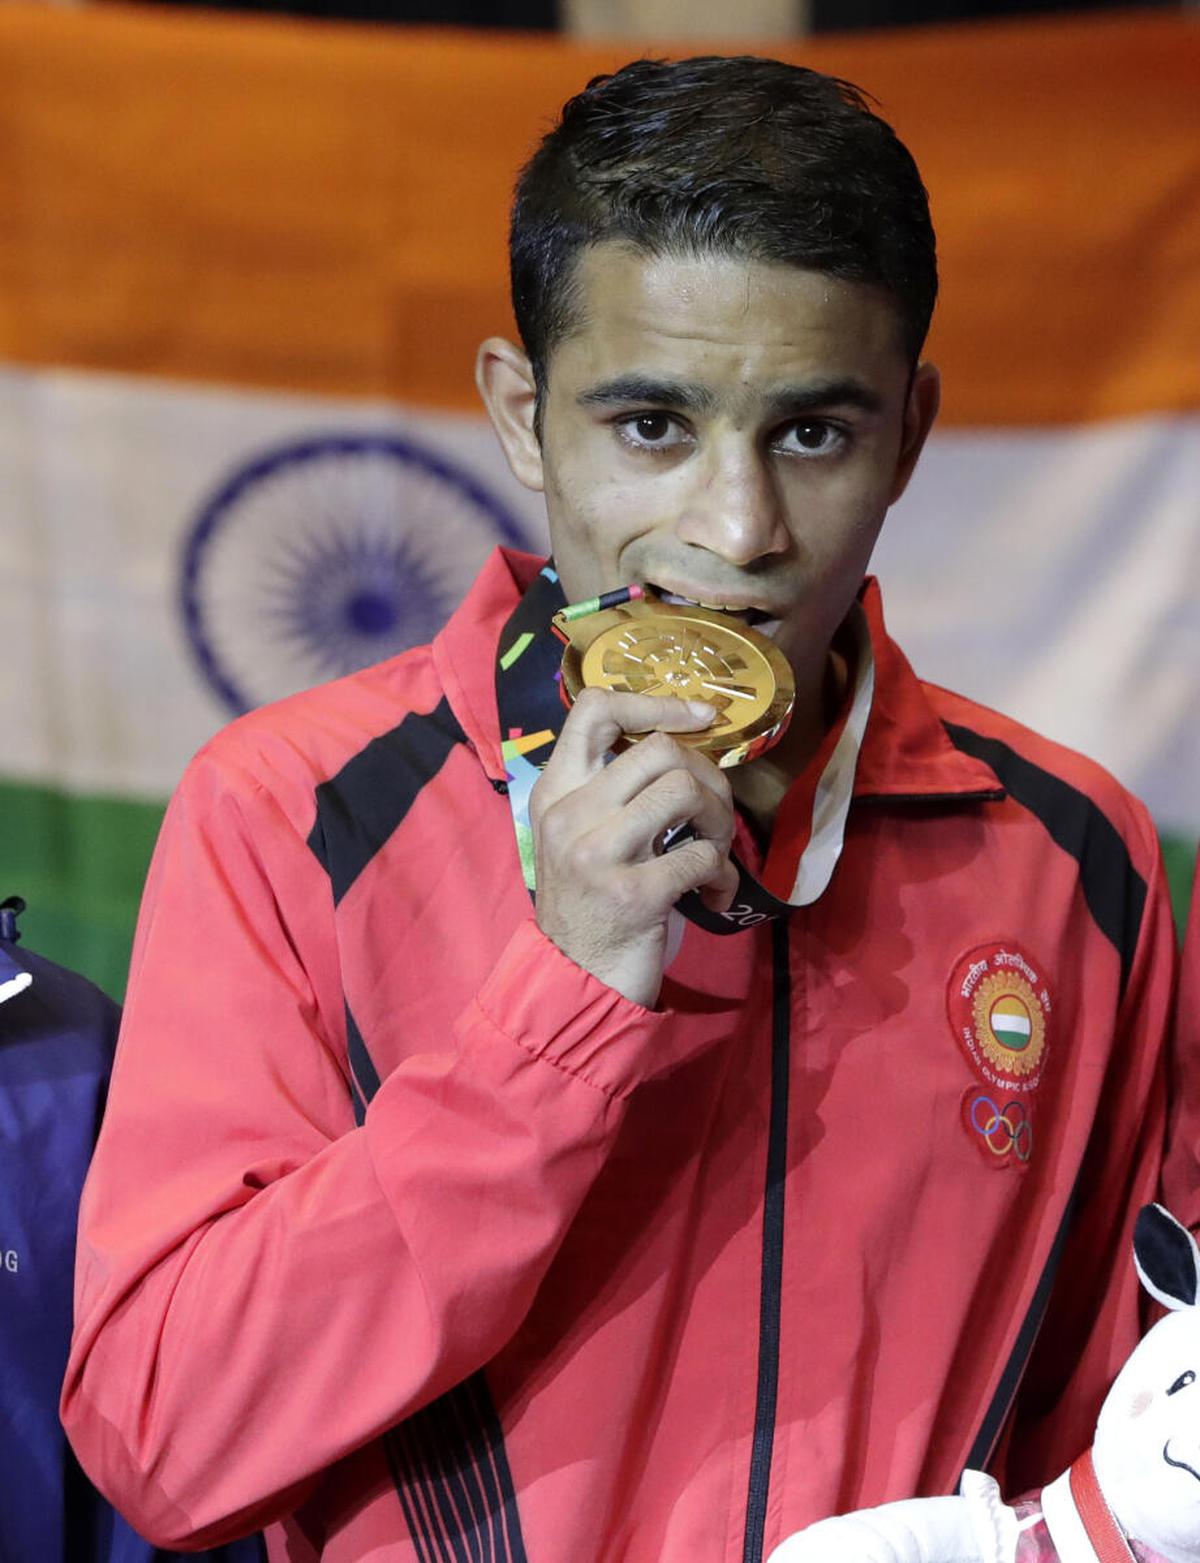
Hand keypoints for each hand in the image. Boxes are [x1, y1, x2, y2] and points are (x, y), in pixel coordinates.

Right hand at [530, 688, 738, 1007]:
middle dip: (707, 776)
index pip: (595, 709)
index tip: (700, 717)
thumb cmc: (588, 905)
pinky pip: (703, 857)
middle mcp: (570, 814)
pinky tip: (714, 894)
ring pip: (686, 792)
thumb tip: (683, 749)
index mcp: (555, 792)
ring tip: (714, 852)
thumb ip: (611, 792)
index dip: (655, 701)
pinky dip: (723, 875)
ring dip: (719, 822)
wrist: (574, 982)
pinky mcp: (634, 894)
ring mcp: (598, 854)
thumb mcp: (579, 837)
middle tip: (711, 815)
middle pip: (660, 749)